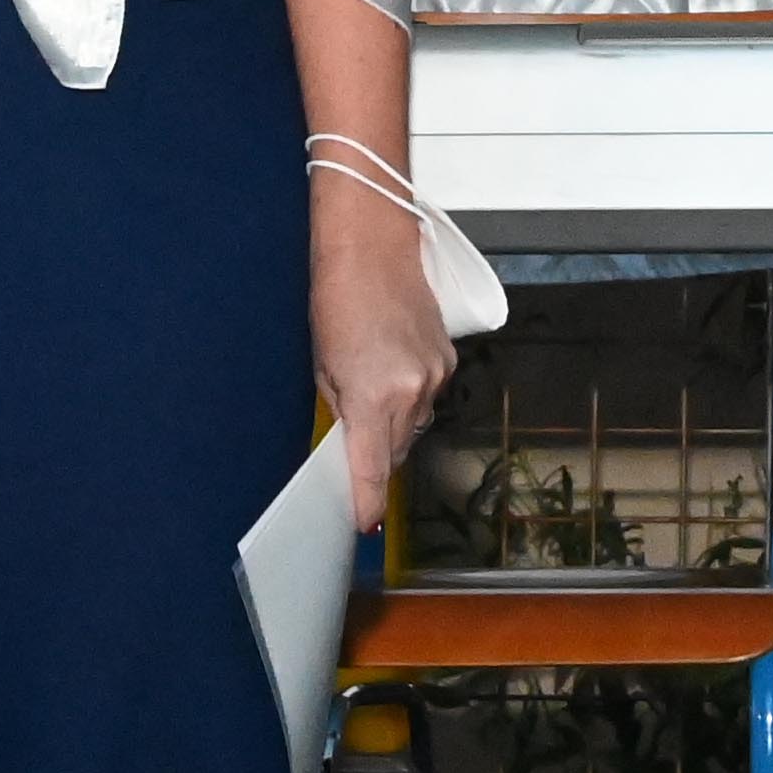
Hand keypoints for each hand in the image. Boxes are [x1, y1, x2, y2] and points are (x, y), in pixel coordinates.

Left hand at [312, 207, 459, 532]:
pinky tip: (393, 368)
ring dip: (395, 423)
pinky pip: (429, 395)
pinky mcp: (448, 358)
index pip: (373, 468)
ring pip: (416, 423)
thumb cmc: (338, 299)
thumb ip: (344, 409)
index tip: (363, 523)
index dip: (368, 501)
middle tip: (357, 445)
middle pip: (398, 450)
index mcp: (374, 397)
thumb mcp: (325, 365)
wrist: (373, 249)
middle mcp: (412, 391)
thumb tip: (356, 439)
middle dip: (378, 455)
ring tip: (373, 390)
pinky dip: (411, 394)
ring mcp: (435, 374)